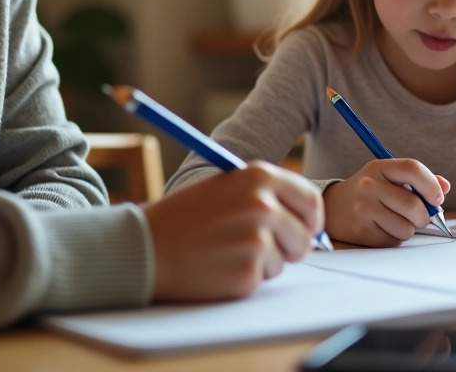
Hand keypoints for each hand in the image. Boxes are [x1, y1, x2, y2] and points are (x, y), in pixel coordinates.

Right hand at [143, 161, 323, 301]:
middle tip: (261, 248)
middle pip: (304, 235)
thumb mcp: (227, 188)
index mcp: (258, 176)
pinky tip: (219, 266)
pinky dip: (245, 278)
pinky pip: (263, 279)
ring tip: (227, 251)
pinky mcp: (247, 272)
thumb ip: (266, 196)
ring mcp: (256, 240)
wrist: (145, 246)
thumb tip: (309, 220)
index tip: (304, 229)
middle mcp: (262, 205)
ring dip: (264, 262)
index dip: (310, 219)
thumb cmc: (185, 217)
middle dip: (290, 246)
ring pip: (284, 260)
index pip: (310, 200)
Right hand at [323, 159, 450, 246]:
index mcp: (379, 167)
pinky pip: (394, 240)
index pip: (412, 168)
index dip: (431, 185)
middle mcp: (369, 185)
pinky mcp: (361, 231)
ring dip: (409, 229)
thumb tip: (445, 187)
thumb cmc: (369, 191)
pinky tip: (383, 228)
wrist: (333, 207)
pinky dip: (395, 238)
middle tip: (420, 217)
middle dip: (424, 216)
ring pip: (406, 227)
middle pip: (413, 204)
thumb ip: (417, 179)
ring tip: (396, 221)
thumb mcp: (388, 177)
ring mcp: (363, 209)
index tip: (437, 198)